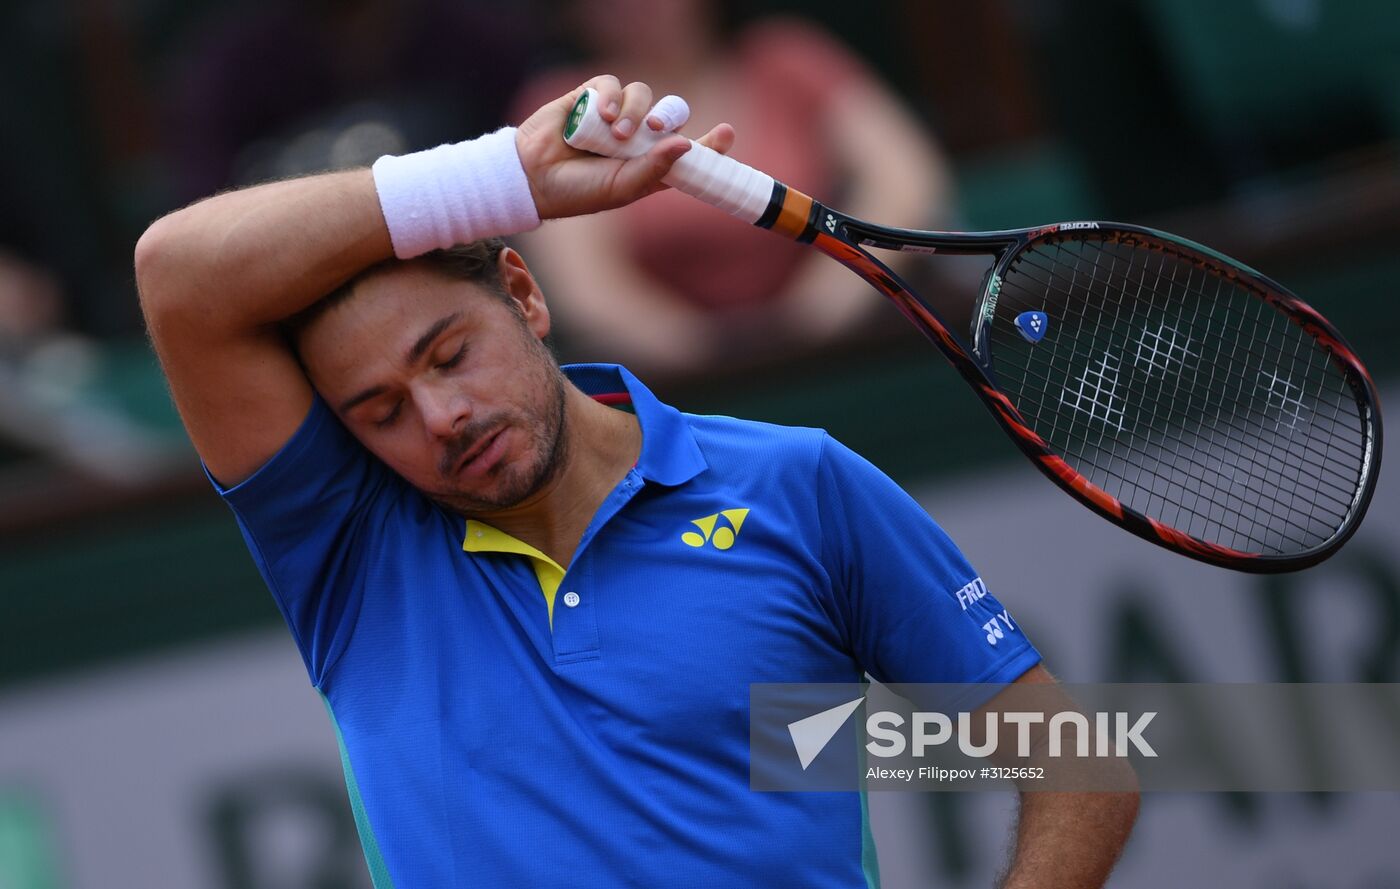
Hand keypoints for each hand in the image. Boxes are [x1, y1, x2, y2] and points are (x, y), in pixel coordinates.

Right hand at [515, 75, 735, 219]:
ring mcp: (615, 116)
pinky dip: (610, 98)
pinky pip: (612, 85)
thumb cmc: (578, 192)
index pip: (688, 149)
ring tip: (615, 134)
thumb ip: (654, 169)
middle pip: (670, 114)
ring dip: (634, 112)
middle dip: (668, 118)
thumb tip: (685, 144)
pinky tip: (601, 116)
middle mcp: (636, 137)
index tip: (727, 134)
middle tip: (656, 130)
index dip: (710, 143)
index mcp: (649, 163)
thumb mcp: (622, 187)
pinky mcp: (591, 98)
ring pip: (643, 95)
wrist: (533, 178)